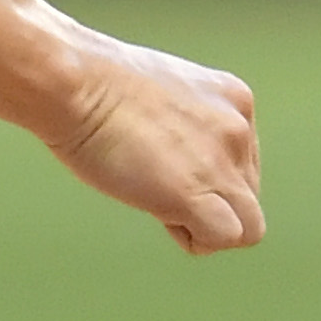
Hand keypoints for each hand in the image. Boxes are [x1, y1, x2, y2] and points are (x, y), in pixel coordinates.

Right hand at [48, 32, 265, 254]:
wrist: (72, 82)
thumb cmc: (96, 85)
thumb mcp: (164, 92)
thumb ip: (190, 124)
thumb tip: (183, 160)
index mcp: (234, 99)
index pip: (244, 163)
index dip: (205, 174)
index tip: (163, 158)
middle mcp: (238, 128)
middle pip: (247, 196)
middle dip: (207, 200)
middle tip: (154, 178)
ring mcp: (220, 162)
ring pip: (248, 226)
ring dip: (206, 225)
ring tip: (159, 199)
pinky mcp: (195, 193)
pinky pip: (226, 238)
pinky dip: (196, 239)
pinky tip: (160, 214)